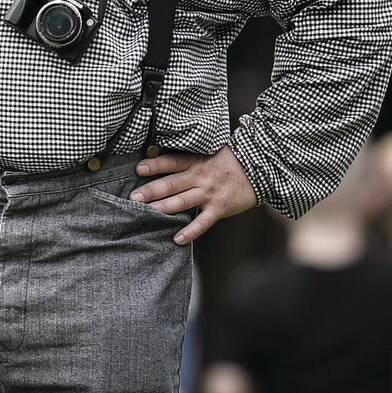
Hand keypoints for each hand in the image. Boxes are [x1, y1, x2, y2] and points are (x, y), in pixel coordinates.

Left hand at [130, 145, 256, 243]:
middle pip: (172, 183)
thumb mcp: (207, 153)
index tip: (138, 169)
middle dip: (151, 190)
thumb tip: (160, 162)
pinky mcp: (219, 208)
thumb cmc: (228, 162)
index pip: (171, 162)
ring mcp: (209, 193)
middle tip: (133, 198)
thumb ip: (187, 160)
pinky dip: (190, 231)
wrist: (258, 170)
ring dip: (163, 208)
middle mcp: (200, 177)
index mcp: (196, 161)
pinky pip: (203, 222)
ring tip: (146, 213)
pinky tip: (177, 239)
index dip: (155, 165)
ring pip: (183, 201)